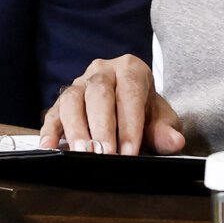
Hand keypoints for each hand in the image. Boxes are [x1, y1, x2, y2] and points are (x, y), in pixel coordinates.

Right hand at [38, 55, 184, 154]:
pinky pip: (52, 114)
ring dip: (76, 129)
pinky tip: (49, 148)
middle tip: (105, 154)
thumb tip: (174, 142)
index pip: (129, 93)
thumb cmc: (145, 111)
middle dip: (102, 127)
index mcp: (130, 69)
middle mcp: (101, 71)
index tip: (130, 151)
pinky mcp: (60, 103)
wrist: (129, 106)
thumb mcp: (161, 119)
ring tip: (82, 153)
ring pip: (72, 101)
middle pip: (98, 94)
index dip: (129, 124)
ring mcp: (78, 85)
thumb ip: (166, 130)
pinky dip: (49, 132)